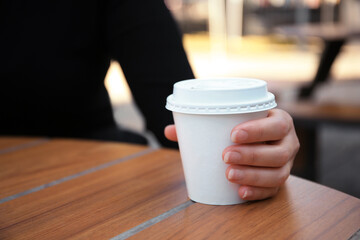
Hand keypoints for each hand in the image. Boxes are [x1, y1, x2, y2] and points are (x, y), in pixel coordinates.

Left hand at [164, 108, 299, 200]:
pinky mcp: (279, 181)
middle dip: (251, 155)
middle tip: (225, 155)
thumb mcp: (229, 122)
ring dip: (253, 175)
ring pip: (278, 174)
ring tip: (229, 174)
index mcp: (280, 123)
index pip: (277, 126)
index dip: (258, 130)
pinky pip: (274, 190)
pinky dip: (257, 192)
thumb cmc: (243, 129)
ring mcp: (286, 165)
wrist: (259, 140)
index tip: (233, 134)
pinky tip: (240, 192)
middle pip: (278, 153)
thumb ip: (201, 125)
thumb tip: (170, 131)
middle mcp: (288, 144)